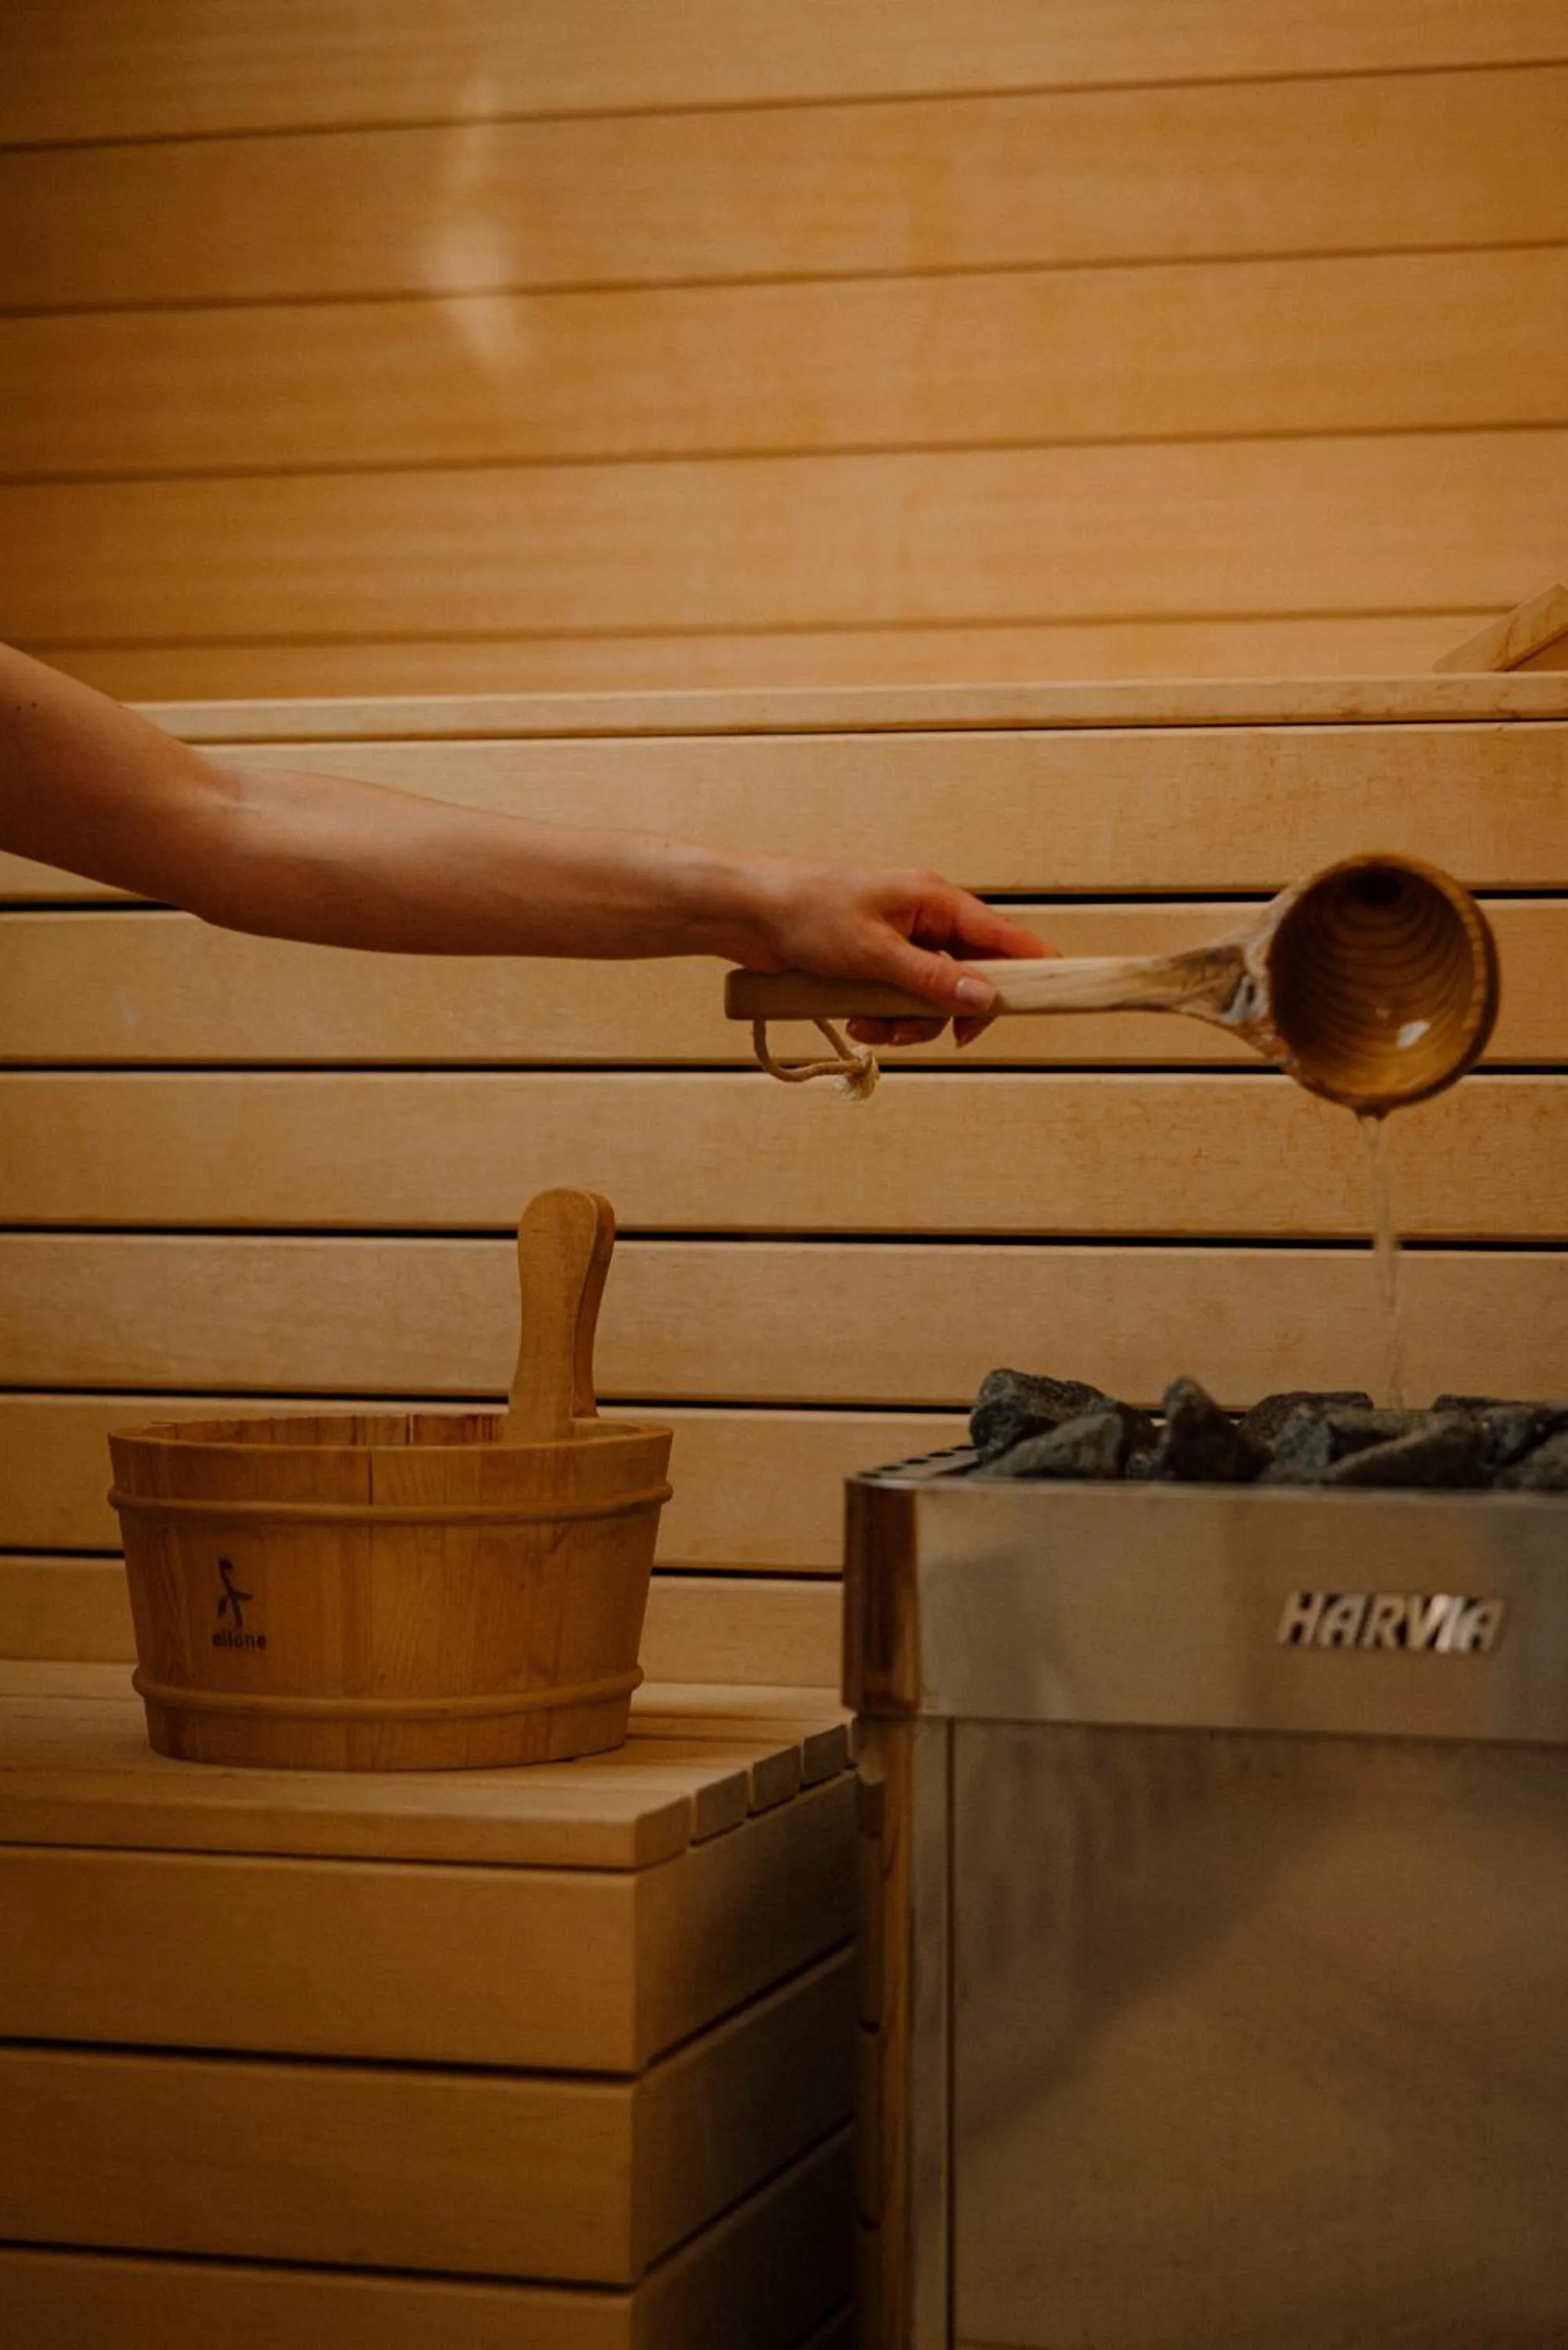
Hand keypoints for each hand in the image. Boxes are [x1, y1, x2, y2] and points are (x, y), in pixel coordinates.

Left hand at [739, 862, 1052, 1046]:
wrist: (746, 914)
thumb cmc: (806, 913)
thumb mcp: (872, 952)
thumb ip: (930, 978)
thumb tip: (985, 997)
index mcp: (934, 900)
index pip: (1004, 936)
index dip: (1032, 968)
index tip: (1051, 1000)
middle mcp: (926, 920)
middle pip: (971, 977)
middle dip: (947, 1013)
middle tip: (927, 1035)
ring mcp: (902, 945)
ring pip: (935, 1000)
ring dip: (907, 1023)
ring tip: (868, 1025)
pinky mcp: (877, 967)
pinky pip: (902, 1004)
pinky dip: (884, 1020)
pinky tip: (853, 1021)